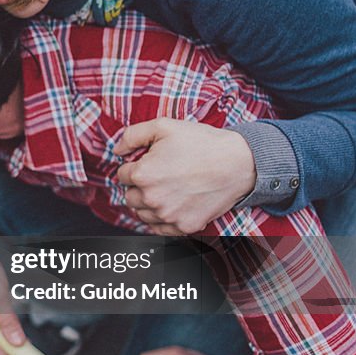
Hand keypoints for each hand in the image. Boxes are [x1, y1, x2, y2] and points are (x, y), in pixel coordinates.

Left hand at [114, 119, 254, 234]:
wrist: (239, 163)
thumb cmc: (201, 143)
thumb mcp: (164, 126)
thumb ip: (131, 136)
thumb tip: (117, 151)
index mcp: (143, 174)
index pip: (122, 174)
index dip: (136, 165)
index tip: (152, 161)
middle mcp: (152, 199)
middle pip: (129, 196)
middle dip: (139, 185)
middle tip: (160, 174)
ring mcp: (168, 215)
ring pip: (142, 213)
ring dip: (148, 202)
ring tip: (168, 188)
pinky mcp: (184, 226)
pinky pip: (159, 228)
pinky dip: (162, 219)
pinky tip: (173, 203)